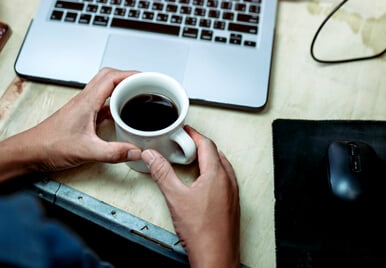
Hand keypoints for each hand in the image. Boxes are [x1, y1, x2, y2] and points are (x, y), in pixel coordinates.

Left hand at [14, 67, 143, 171]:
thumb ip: (113, 152)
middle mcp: (84, 100)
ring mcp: (81, 107)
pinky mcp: (80, 116)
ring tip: (136, 95)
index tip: (146, 78)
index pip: (112, 77)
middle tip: (144, 83)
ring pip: (104, 88)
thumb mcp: (86, 151)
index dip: (131, 74)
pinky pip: (100, 102)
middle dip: (128, 77)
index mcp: (87, 101)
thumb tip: (136, 150)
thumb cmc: (49, 146)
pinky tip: (120, 115)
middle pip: (109, 76)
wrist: (29, 152)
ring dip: (120, 88)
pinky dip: (113, 103)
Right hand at [142, 126, 240, 267]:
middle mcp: (229, 182)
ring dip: (208, 161)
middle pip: (216, 154)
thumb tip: (152, 156)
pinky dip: (213, 175)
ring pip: (222, 168)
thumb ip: (162, 173)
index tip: (185, 131)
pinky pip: (225, 181)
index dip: (194, 135)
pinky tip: (202, 185)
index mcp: (217, 175)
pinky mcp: (232, 206)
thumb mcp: (175, 198)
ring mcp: (233, 195)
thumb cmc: (202, 233)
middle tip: (185, 144)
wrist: (216, 258)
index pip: (207, 145)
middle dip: (200, 146)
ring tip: (193, 161)